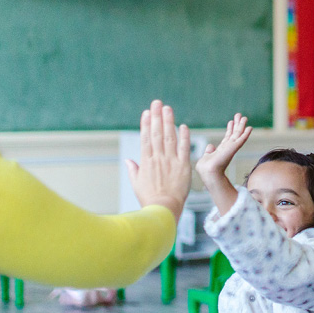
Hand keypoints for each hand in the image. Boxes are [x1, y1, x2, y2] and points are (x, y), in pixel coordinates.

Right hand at [126, 100, 190, 221]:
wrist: (164, 209)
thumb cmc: (149, 199)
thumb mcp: (137, 184)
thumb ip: (134, 170)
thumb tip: (128, 161)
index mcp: (146, 162)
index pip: (145, 138)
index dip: (146, 124)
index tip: (146, 113)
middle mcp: (158, 158)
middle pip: (157, 133)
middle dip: (156, 117)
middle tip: (157, 103)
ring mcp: (171, 161)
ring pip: (170, 137)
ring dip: (169, 121)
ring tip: (167, 108)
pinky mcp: (183, 166)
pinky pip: (184, 148)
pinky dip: (184, 137)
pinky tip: (183, 126)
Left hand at [195, 113, 251, 186]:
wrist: (209, 172)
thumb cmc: (205, 168)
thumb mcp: (206, 157)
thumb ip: (209, 151)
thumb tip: (210, 146)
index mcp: (221, 150)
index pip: (227, 138)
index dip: (229, 129)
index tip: (231, 122)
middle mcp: (228, 148)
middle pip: (234, 134)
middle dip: (237, 125)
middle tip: (240, 115)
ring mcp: (231, 148)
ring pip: (238, 135)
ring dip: (241, 126)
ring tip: (244, 117)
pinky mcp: (233, 148)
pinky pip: (241, 140)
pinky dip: (246, 134)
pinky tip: (250, 127)